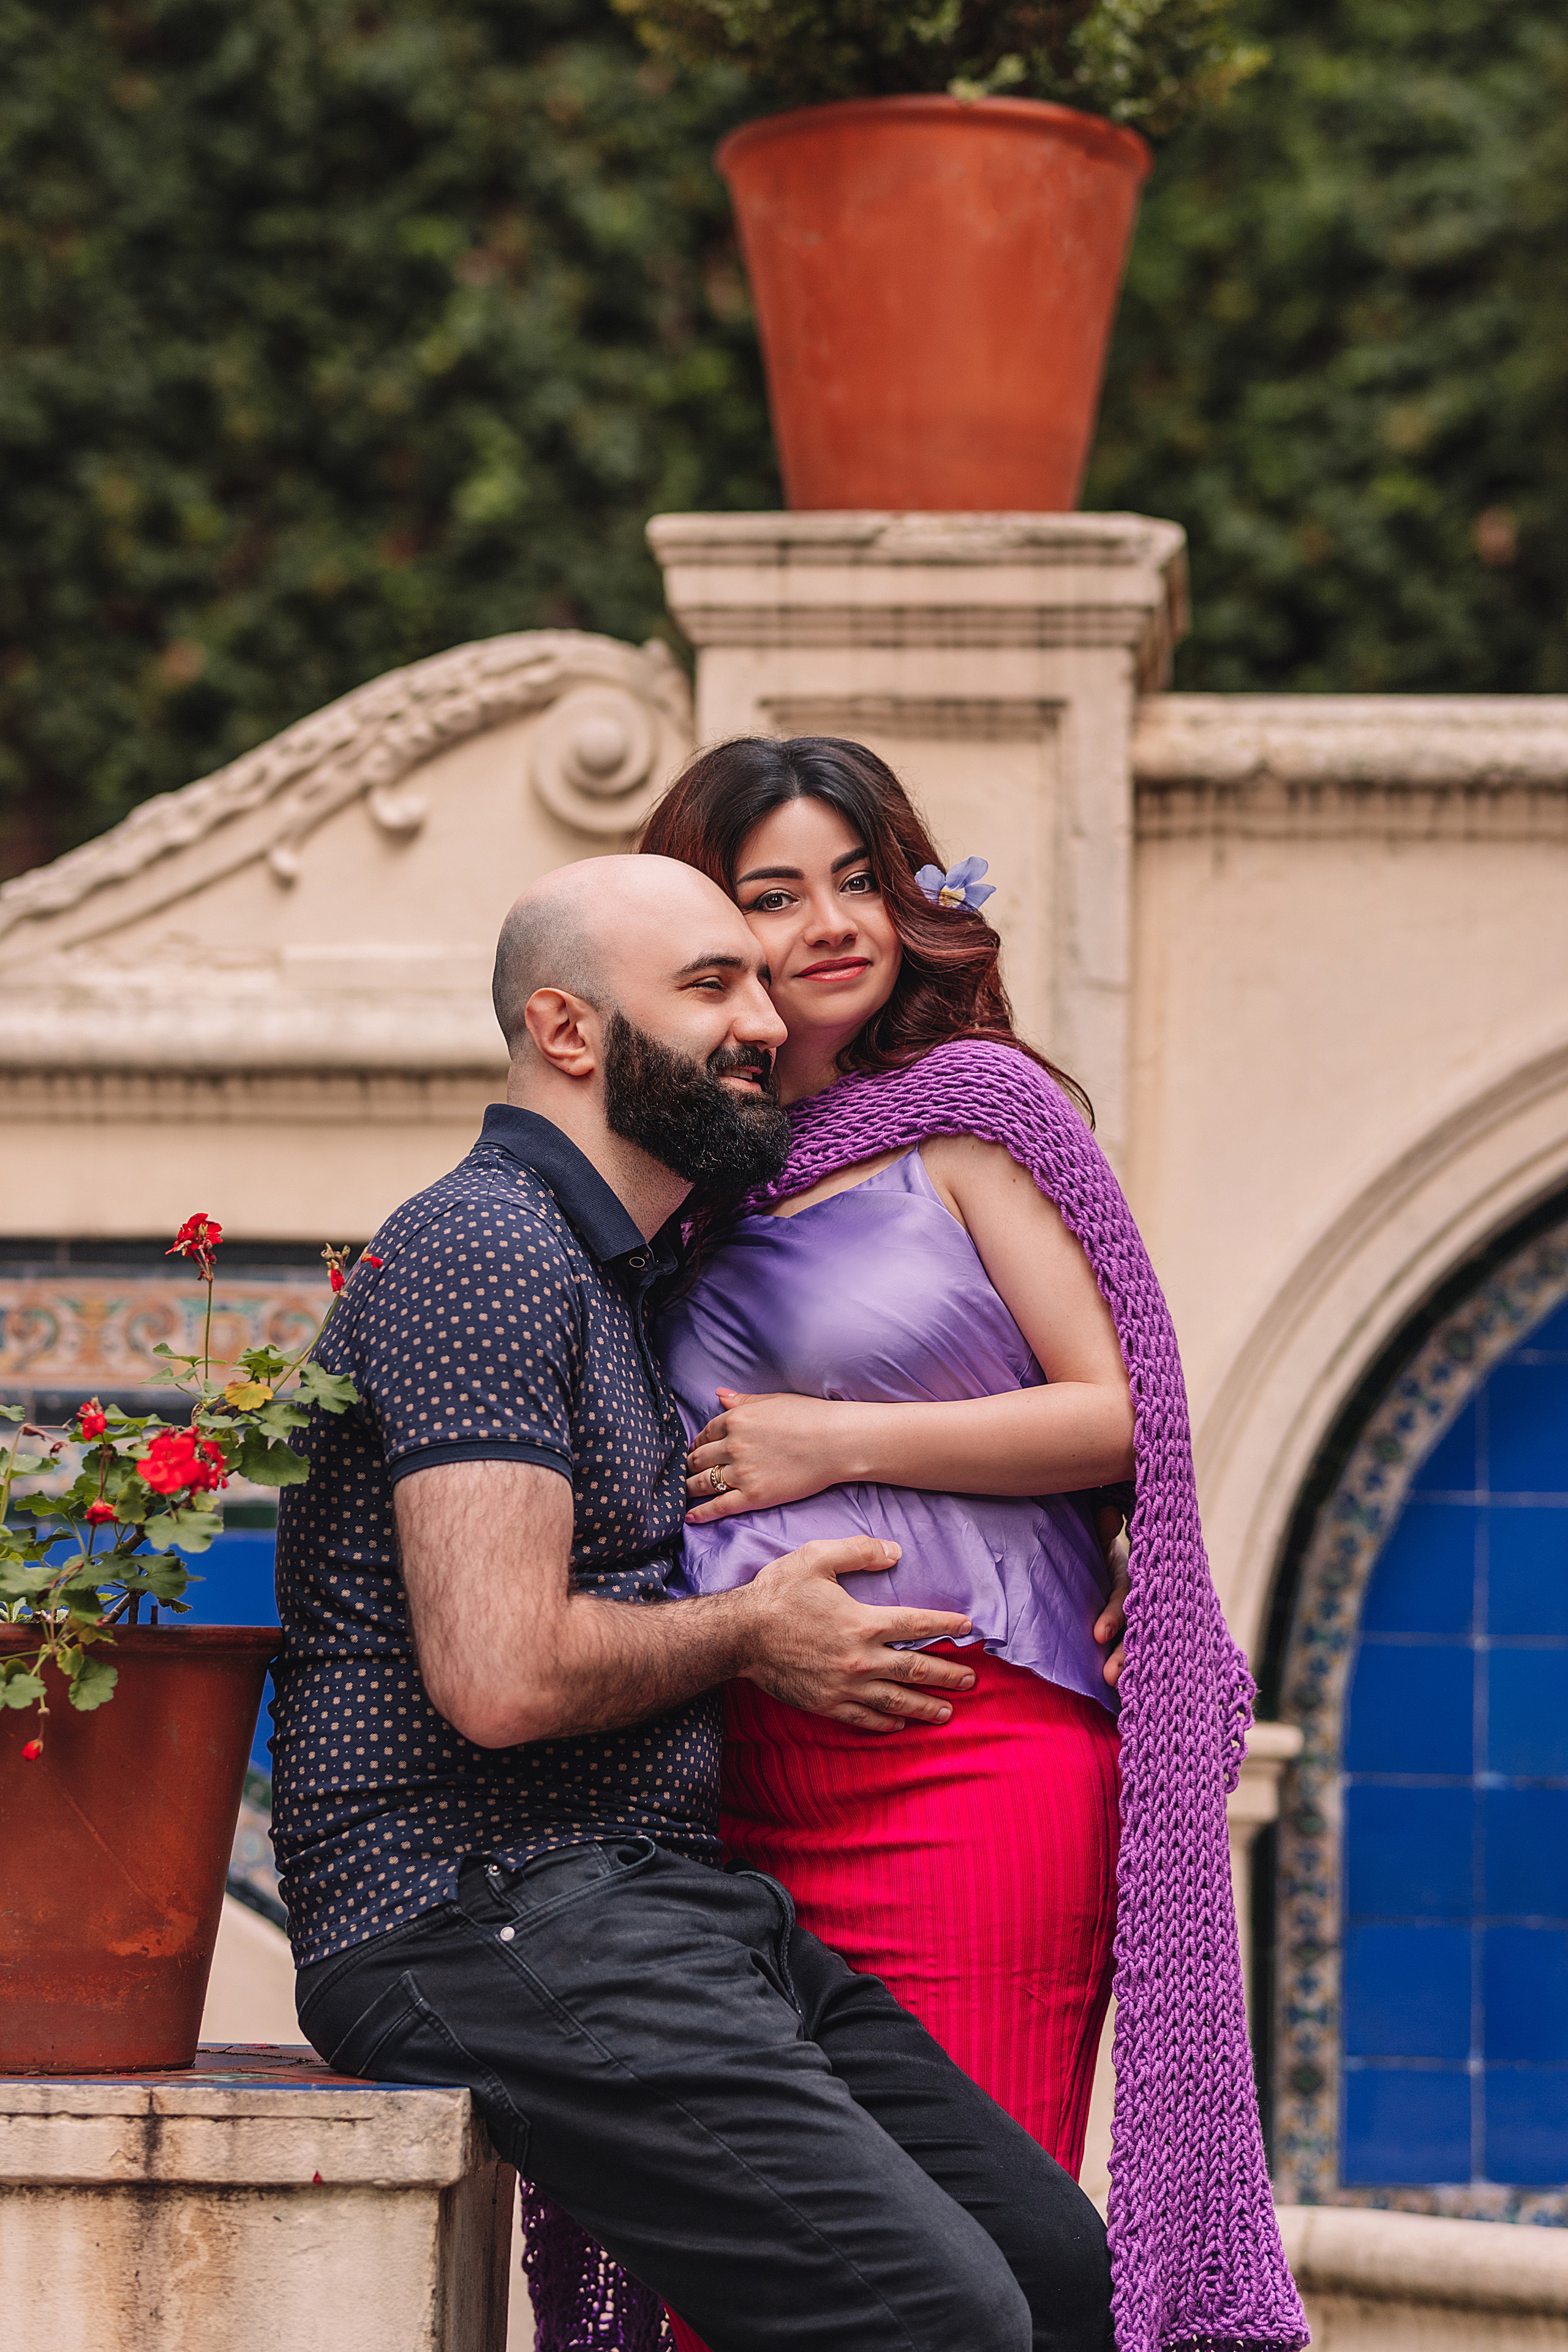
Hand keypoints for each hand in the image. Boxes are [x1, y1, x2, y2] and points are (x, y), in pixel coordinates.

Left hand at [685, 1387, 853, 1521]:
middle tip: (684, 1473)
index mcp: (735, 1419)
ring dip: (688, 1489)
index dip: (698, 1444)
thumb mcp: (772, 1400)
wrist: (837, 1442)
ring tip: (682, 1494)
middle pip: (698, 1459)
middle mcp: (732, 1446)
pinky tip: (690, 1517)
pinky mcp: (753, 1496)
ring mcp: (741, 1472)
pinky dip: (701, 1513)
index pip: (705, 1434)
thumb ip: (742, 1400)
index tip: (697, 1451)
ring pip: (702, 1483)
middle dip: (688, 1466)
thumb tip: (718, 1394)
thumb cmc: (810, 1416)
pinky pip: (718, 1506)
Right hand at [740, 1537, 975, 1732]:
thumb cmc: (777, 1593)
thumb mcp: (816, 1557)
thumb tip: (895, 1551)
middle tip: (970, 1680)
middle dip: (947, 1675)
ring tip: (947, 1712)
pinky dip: (885, 1722)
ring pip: (895, 1700)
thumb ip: (859, 1551)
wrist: (739, 1635)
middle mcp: (860, 1659)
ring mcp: (844, 1686)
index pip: (916, 1625)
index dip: (945, 1626)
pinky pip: (863, 1718)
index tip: (967, 1628)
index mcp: (863, 1622)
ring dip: (925, 1706)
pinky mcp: (825, 1703)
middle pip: (915, 1669)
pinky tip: (899, 1724)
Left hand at [1092, 1503, 1129, 1688]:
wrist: (1093, 1561)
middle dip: (1125, 1652)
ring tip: (1111, 1683)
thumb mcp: (1095, 1540)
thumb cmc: (1093, 1549)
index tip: (1097, 1636)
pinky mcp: (1142, 1639)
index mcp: (1134, 1576)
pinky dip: (1139, 1674)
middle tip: (1109, 1675)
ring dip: (1129, 1664)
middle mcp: (1144, 1599)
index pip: (1127, 1597)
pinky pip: (1144, 1658)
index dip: (1114, 1616)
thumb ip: (1099, 1531)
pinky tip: (1131, 1699)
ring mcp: (1145, 1620)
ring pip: (1144, 1644)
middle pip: (1142, 1627)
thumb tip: (1108, 1513)